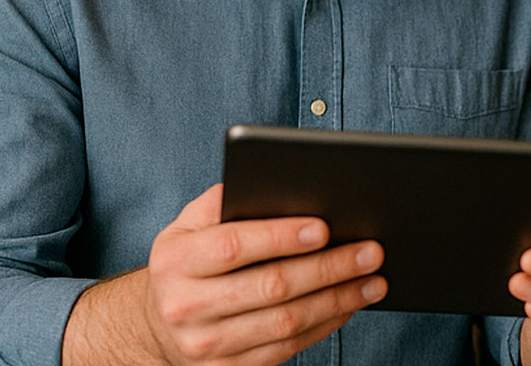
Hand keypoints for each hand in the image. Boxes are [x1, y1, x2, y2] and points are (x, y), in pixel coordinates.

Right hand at [63, 183, 385, 365]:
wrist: (157, 324)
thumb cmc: (187, 261)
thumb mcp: (189, 224)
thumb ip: (226, 200)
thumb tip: (279, 182)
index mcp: (177, 261)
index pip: (233, 246)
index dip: (280, 236)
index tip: (323, 227)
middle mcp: (186, 307)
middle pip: (270, 287)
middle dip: (328, 268)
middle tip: (370, 251)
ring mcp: (207, 345)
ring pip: (285, 323)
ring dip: (338, 301)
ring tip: (374, 280)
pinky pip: (287, 348)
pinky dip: (325, 325)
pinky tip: (349, 305)